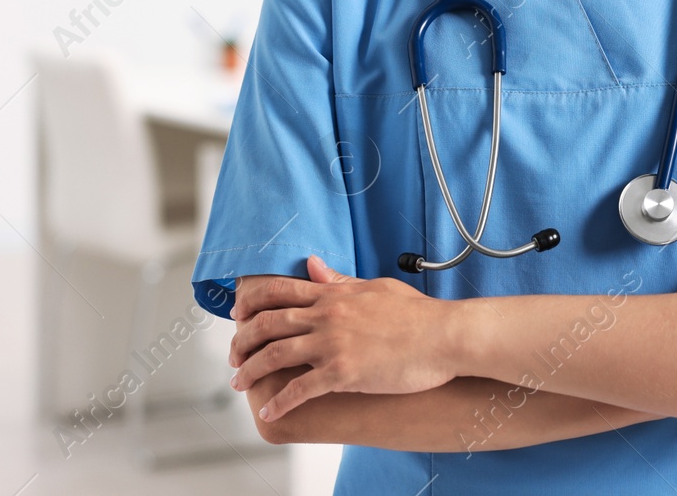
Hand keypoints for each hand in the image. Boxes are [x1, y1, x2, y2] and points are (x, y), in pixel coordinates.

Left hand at [228, 255, 458, 422]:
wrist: (444, 336)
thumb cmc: (417, 313)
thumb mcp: (375, 287)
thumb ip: (340, 280)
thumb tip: (313, 264)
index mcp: (333, 294)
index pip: (279, 291)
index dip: (251, 303)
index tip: (237, 316)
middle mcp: (326, 316)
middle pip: (268, 323)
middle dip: (241, 340)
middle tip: (232, 356)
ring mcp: (333, 344)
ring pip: (275, 356)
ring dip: (250, 371)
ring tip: (239, 384)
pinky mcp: (343, 373)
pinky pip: (300, 390)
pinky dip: (280, 403)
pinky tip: (271, 413)